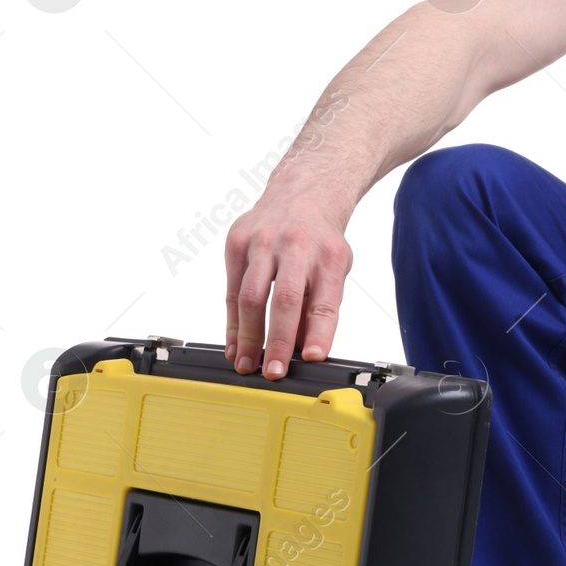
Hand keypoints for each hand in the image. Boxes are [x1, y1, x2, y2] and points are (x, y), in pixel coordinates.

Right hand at [223, 190, 352, 378]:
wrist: (301, 194)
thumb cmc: (319, 241)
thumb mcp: (334, 271)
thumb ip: (319, 308)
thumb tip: (306, 352)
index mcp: (327, 258)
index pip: (324, 302)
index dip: (319, 333)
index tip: (313, 358)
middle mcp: (294, 247)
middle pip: (284, 300)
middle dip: (278, 340)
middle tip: (274, 371)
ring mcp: (263, 243)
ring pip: (251, 296)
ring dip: (248, 336)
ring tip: (247, 365)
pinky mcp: (237, 242)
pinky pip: (232, 289)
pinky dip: (233, 322)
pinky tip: (234, 344)